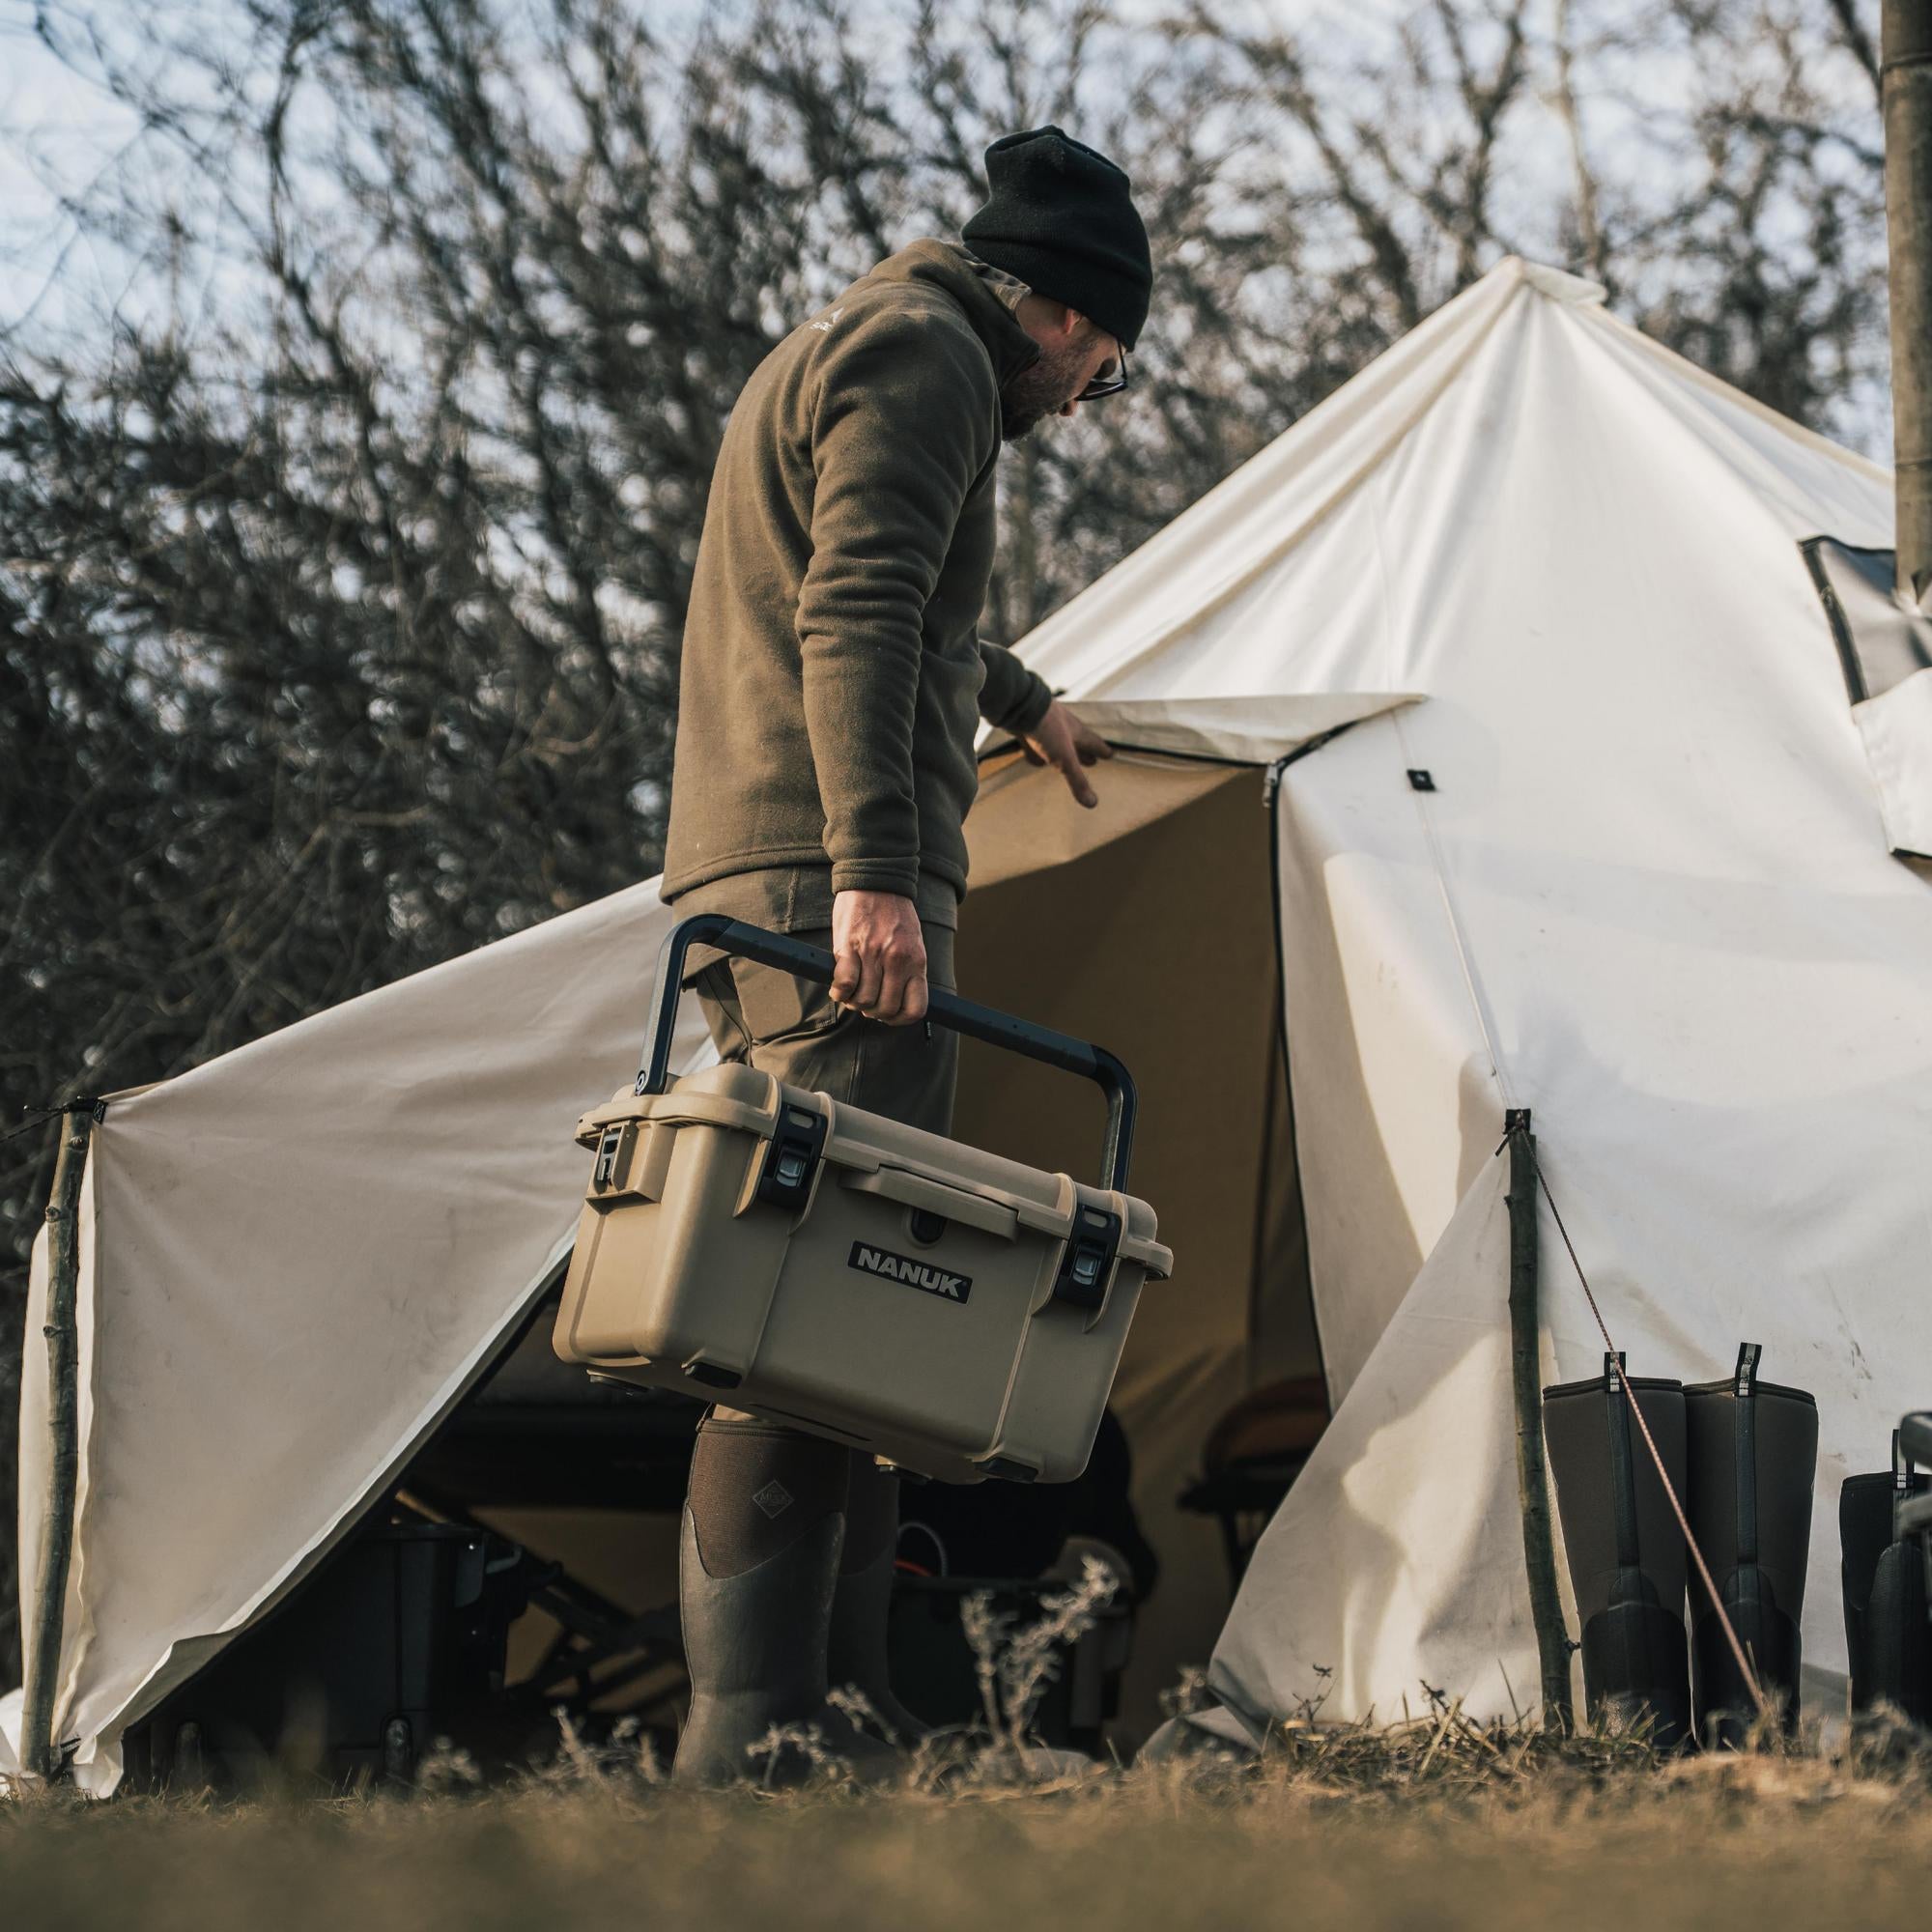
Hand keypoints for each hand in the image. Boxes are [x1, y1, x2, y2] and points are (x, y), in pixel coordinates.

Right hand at [830, 889, 928, 1024]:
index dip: (899, 1020)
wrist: (876, 880)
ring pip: (863, 1000)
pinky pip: (844, 984)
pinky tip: (838, 987)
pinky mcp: (848, 946)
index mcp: (916, 961)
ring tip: (852, 993)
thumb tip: (897, 1000)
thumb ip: (907, 970)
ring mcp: (873, 954)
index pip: (915, 1009)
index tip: (889, 1015)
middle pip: (884, 1008)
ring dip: (854, 1002)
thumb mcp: (913, 943)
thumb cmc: (894, 914)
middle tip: (866, 1002)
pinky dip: (839, 992)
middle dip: (873, 1012)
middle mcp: (897, 960)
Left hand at [1021, 700, 1112, 808]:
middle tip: (1091, 761)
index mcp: (1077, 732)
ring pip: (1057, 743)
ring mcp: (1045, 726)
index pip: (1094, 743)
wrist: (1020, 706)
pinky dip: (1037, 751)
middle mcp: (1063, 728)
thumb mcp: (1065, 759)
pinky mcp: (1028, 728)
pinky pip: (1036, 743)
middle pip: (1077, 743)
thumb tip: (1092, 803)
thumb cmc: (1047, 729)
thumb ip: (1077, 781)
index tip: (1111, 755)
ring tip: (1064, 760)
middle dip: (1084, 753)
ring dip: (1062, 751)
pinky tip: (1034, 758)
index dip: (1102, 751)